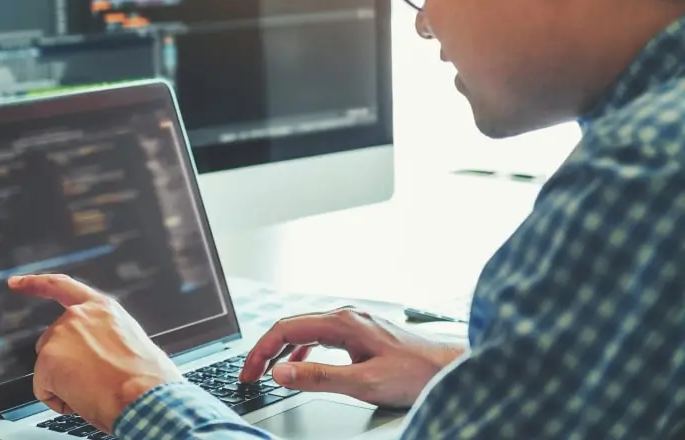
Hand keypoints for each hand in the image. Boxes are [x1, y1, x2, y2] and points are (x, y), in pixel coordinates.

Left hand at [8, 274, 182, 432]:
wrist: (145, 396)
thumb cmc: (147, 380)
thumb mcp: (131, 344)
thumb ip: (107, 338)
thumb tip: (100, 357)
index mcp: (102, 308)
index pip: (61, 287)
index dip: (35, 284)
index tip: (15, 283)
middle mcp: (78, 316)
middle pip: (52, 341)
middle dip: (63, 364)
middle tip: (94, 383)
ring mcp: (60, 336)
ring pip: (48, 368)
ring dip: (65, 383)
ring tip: (95, 392)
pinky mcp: (48, 360)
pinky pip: (43, 389)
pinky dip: (58, 401)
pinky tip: (81, 401)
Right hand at [239, 307, 464, 407]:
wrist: (448, 369)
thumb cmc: (415, 374)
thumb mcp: (363, 382)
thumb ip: (318, 377)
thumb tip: (281, 373)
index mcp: (341, 322)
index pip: (286, 330)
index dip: (261, 351)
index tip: (250, 372)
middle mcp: (344, 316)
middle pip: (291, 328)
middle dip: (266, 351)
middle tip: (251, 376)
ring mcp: (352, 323)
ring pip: (304, 332)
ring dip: (282, 352)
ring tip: (269, 373)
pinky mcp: (359, 333)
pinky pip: (320, 337)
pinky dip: (302, 352)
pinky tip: (300, 367)